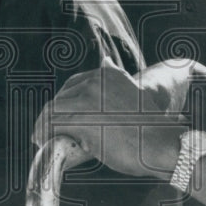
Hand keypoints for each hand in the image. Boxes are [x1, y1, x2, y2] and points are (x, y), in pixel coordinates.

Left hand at [33, 63, 181, 178]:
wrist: (163, 144)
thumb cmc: (150, 129)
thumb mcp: (131, 93)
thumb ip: (113, 83)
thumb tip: (103, 60)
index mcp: (108, 74)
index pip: (74, 84)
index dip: (64, 101)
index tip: (57, 115)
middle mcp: (96, 81)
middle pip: (62, 96)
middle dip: (52, 113)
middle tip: (46, 130)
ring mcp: (88, 99)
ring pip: (54, 110)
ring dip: (44, 124)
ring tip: (41, 137)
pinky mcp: (81, 119)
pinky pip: (53, 125)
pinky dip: (44, 133)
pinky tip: (42, 141)